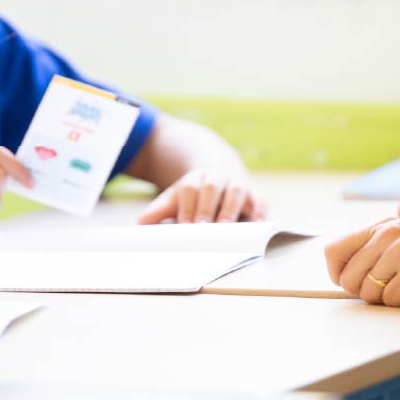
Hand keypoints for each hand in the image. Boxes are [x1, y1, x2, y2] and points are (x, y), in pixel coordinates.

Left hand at [137, 170, 267, 223]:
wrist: (221, 171)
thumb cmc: (195, 195)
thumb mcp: (177, 198)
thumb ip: (159, 210)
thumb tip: (139, 224)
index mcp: (195, 177)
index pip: (189, 189)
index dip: (186, 207)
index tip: (184, 226)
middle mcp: (218, 177)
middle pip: (211, 187)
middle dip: (206, 207)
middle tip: (202, 228)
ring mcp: (238, 184)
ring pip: (236, 190)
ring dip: (231, 208)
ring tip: (226, 228)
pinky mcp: (256, 194)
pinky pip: (260, 199)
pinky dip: (260, 211)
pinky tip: (257, 226)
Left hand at [329, 222, 399, 307]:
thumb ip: (377, 255)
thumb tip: (340, 278)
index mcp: (384, 225)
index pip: (333, 250)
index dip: (339, 275)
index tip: (355, 287)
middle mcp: (389, 230)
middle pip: (348, 279)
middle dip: (368, 294)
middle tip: (398, 291)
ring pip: (367, 292)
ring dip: (390, 299)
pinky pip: (390, 301)